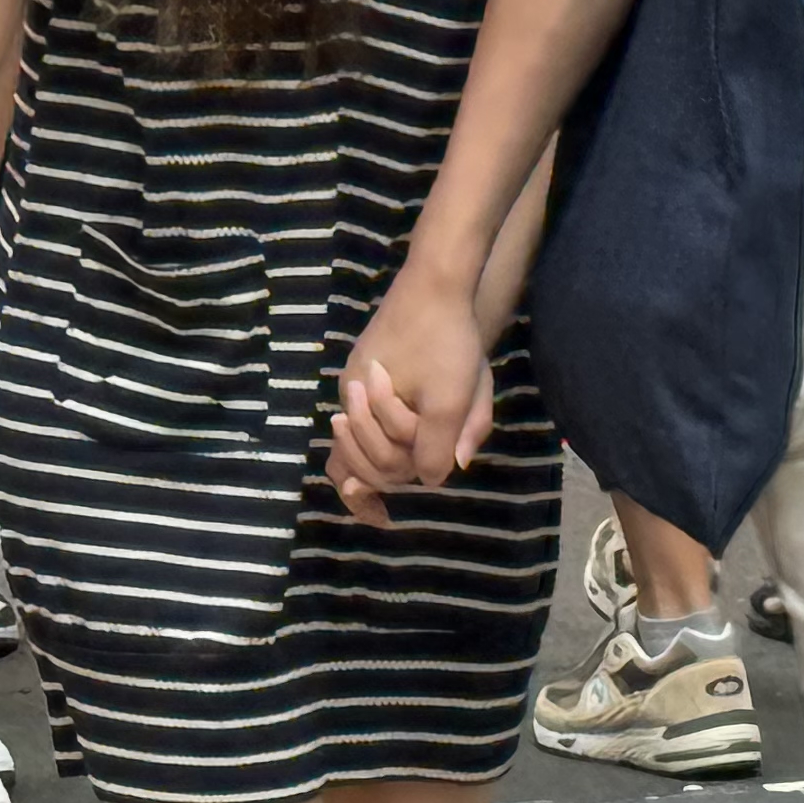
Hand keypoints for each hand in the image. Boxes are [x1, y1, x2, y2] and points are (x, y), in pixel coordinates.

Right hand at [329, 262, 495, 525]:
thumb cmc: (445, 341)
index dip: (371, 498)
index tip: (384, 521)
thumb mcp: (451, 401)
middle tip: (391, 499)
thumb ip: (437, 447)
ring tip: (389, 481)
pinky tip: (403, 438)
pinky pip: (369, 412)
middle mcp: (352, 392)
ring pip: (359, 433)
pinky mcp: (374, 363)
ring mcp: (359, 376)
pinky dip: (382, 433)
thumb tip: (435, 478)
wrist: (438, 281)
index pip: (359, 464)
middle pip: (353, 452)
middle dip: (377, 477)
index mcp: (363, 404)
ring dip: (378, 455)